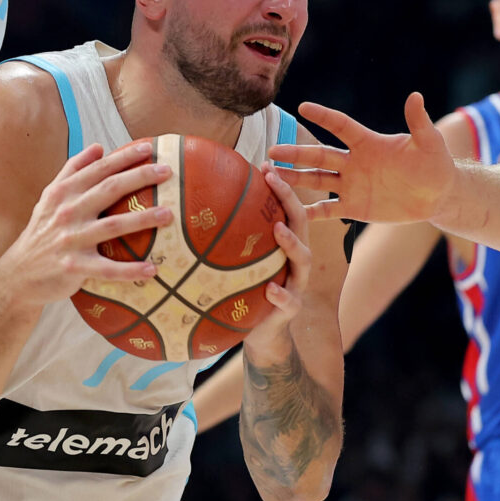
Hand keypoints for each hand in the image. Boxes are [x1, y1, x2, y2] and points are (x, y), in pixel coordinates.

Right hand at [0, 142, 172, 307]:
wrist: (18, 274)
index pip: (98, 169)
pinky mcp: (74, 268)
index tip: (149, 148)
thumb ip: (73, 170)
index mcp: (63, 193)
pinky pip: (107, 269)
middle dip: (139, 177)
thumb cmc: (43, 231)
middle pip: (109, 189)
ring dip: (142, 219)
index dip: (123, 157)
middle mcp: (67, 212)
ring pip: (113, 226)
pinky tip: (153, 269)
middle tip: (167, 171)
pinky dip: (130, 270)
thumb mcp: (51, 197)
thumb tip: (99, 147)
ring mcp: (70, 240)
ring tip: (168, 215)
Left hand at [241, 164, 312, 362]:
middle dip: (289, 199)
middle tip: (274, 180)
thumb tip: (197, 209)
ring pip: (302, 259)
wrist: (262, 335)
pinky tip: (270, 289)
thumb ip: (230, 240)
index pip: (287, 209)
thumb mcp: (239, 263)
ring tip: (278, 230)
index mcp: (285, 245)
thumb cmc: (247, 292)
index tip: (266, 164)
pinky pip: (289, 301)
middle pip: (300, 223)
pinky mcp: (290, 309)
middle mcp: (295, 260)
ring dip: (291, 243)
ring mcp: (296, 284)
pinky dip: (281, 294)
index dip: (281, 186)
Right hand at [268, 92, 454, 224]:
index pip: (341, 126)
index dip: (324, 117)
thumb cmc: (435, 164)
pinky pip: (328, 210)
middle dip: (295, 154)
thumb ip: (418, 122)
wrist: (437, 195)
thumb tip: (415, 96)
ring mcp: (352, 185)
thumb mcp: (428, 143)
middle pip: (319, 155)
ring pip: (317, 181)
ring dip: (295, 179)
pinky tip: (290, 214)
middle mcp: (354, 162)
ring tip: (272, 176)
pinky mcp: (355, 208)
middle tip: (272, 151)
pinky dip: (310, 213)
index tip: (302, 107)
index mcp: (368, 143)